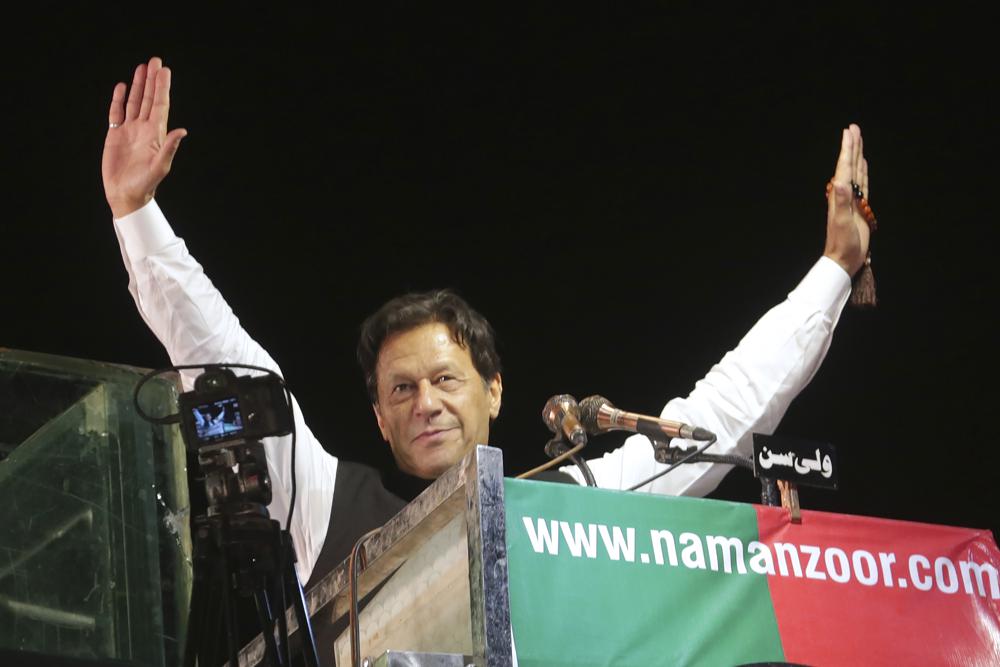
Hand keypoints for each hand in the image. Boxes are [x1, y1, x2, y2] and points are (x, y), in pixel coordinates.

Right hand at [102, 57, 186, 218]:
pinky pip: (116, 112)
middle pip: (148, 98)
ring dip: (137, 85)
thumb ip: (170, 147)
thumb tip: (183, 131)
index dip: (162, 88)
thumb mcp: (161, 166)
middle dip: (152, 80)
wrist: (126, 194)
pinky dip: (118, 99)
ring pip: (134, 102)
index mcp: (156, 134)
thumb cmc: (146, 184)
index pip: (160, 105)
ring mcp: (129, 130)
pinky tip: (121, 87)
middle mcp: (144, 129)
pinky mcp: (115, 135)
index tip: (164, 70)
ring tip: (140, 68)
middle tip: (155, 61)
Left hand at [823, 123, 869, 276]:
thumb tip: (839, 182)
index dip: (847, 149)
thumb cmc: (843, 244)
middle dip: (852, 146)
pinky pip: (862, 184)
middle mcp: (844, 194)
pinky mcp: (859, 206)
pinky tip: (864, 164)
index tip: (849, 132)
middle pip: (849, 165)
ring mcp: (852, 199)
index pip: (844, 167)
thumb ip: (841, 203)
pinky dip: (863, 172)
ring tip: (858, 140)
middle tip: (853, 128)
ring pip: (856, 171)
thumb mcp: (843, 223)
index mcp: (840, 195)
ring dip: (857, 155)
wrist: (843, 259)